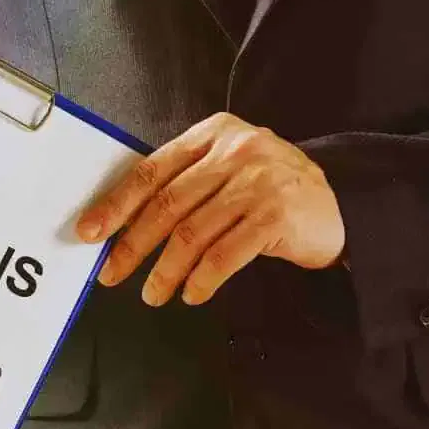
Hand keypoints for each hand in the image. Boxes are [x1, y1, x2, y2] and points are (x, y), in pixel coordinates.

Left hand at [76, 113, 344, 305]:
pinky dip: (202, 280)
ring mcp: (259, 181)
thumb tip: (123, 224)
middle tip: (112, 274)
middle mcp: (236, 150)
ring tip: (153, 294)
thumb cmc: (268, 192)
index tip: (90, 232)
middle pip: (167, 205)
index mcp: (213, 134)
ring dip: (166, 271)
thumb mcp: (227, 171)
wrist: (338, 205)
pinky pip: (225, 255)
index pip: (152, 171)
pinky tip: (192, 294)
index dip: (116, 205)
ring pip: (192, 234)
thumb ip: (184, 184)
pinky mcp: (277, 215)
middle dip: (133, 245)